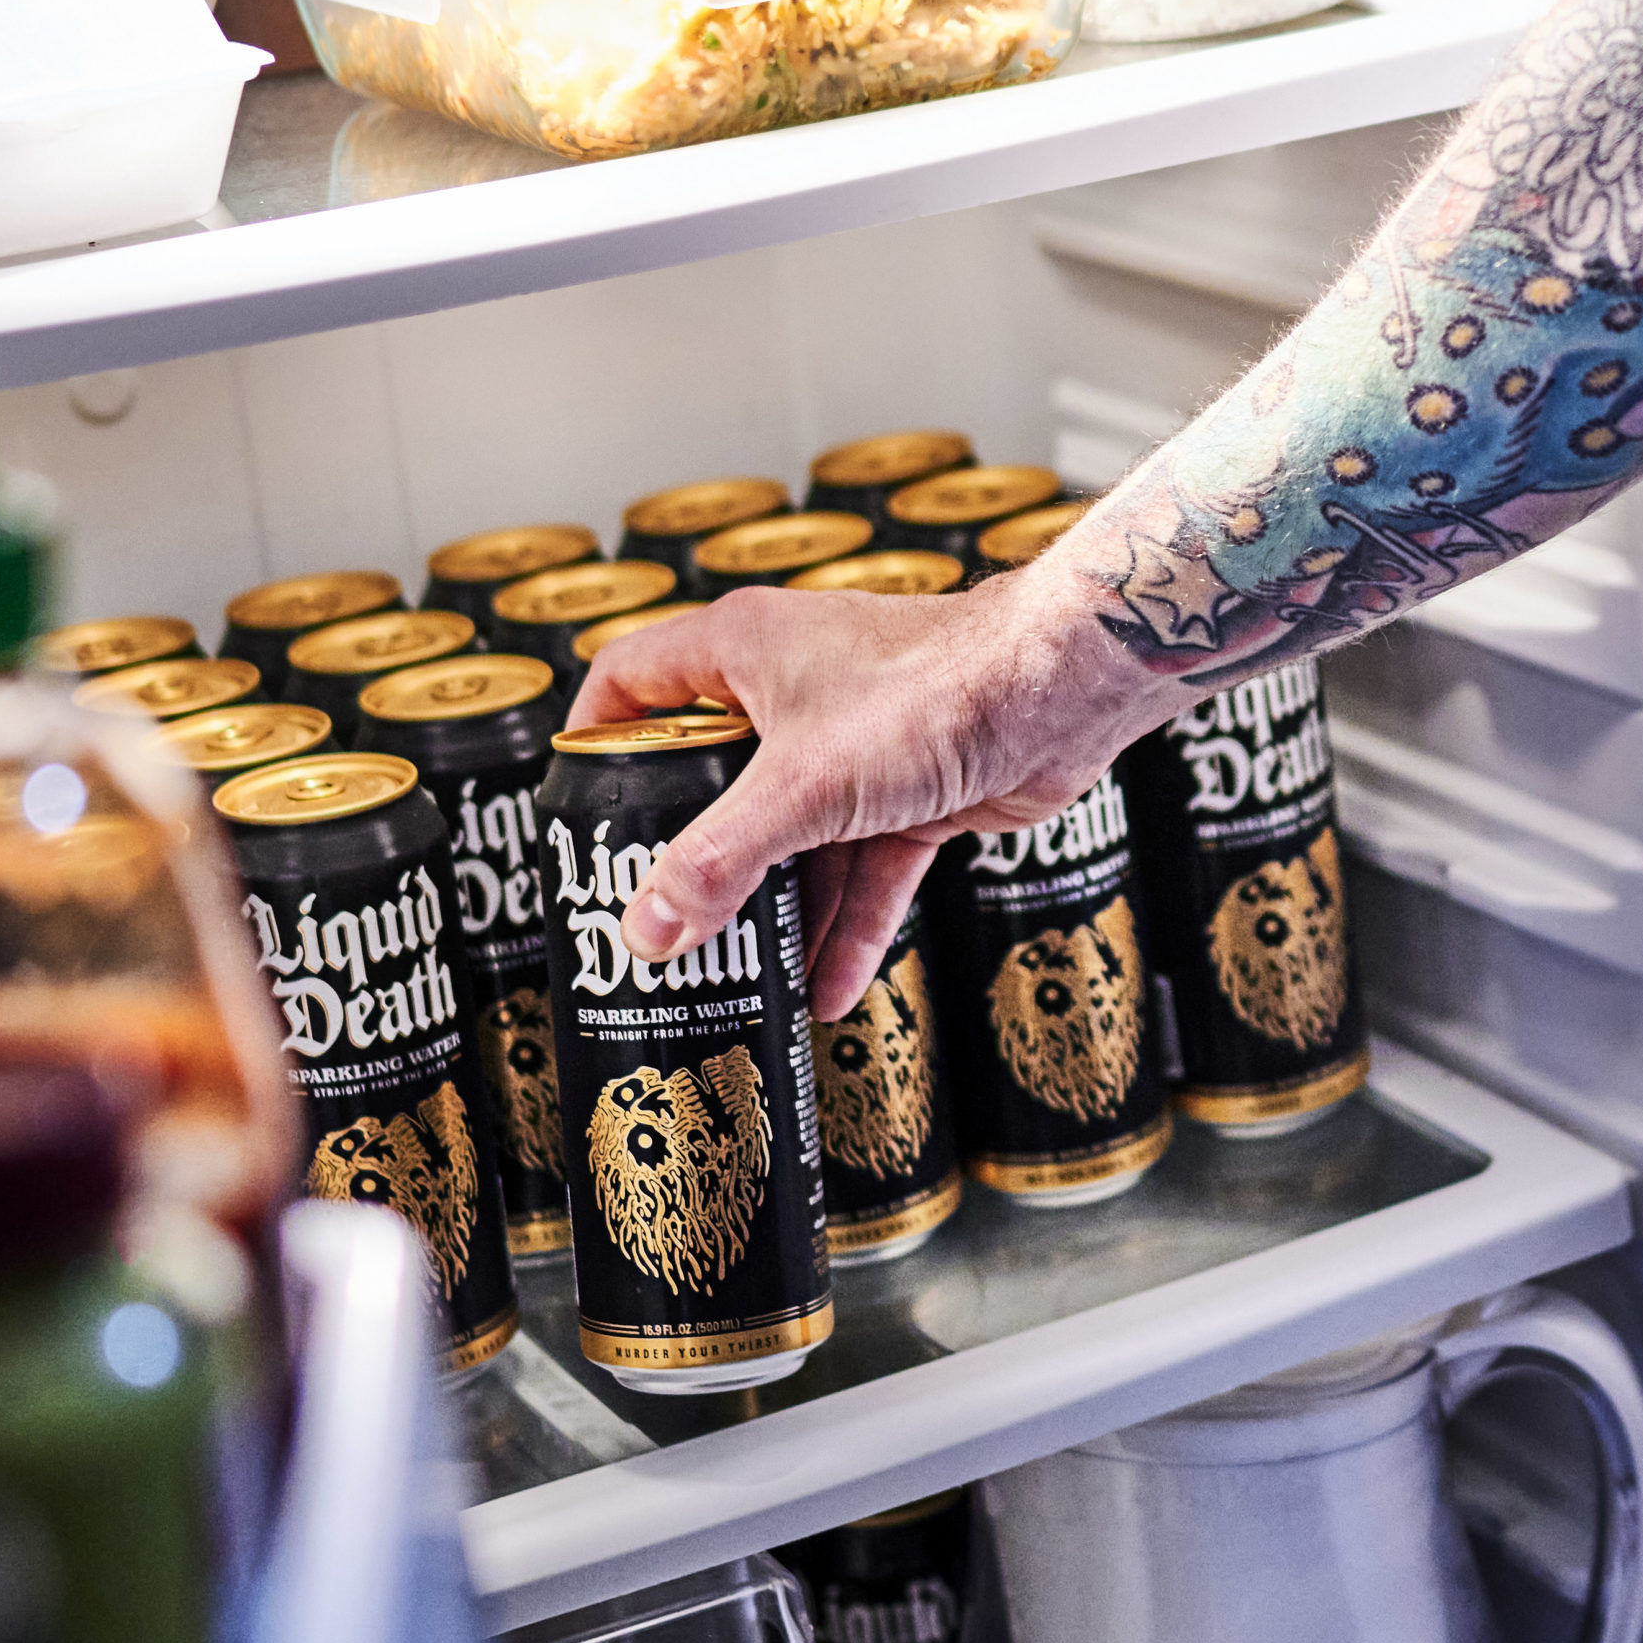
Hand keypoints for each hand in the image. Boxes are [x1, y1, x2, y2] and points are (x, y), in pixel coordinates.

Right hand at [565, 570, 1173, 1017]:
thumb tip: (650, 929)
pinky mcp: (910, 791)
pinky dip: (846, 924)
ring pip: (793, 838)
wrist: (1063, 690)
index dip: (596, 743)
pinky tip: (830, 990)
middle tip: (660, 925)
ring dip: (776, 911)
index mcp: (741, 652)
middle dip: (693, 859)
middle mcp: (791, 691)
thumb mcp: (804, 787)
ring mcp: (853, 745)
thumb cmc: (938, 687)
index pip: (630, 683)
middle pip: (711, 781)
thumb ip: (720, 860)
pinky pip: (861, 868)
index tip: (579, 814)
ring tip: (743, 981)